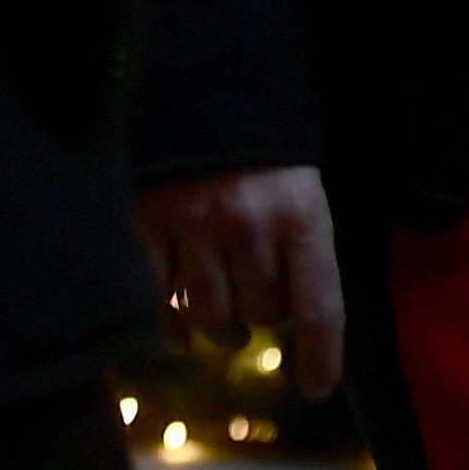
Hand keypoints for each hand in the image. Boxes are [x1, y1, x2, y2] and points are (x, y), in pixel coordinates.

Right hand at [138, 163, 346, 399]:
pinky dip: (169, 326)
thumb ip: (301, 247)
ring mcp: (194, 226)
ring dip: (221, 328)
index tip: (315, 386)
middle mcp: (249, 224)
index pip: (319, 308)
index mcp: (300, 212)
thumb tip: (295, 321)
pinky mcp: (148, 226)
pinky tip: (177, 329)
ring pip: (212, 318)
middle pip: (262, 314)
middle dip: (264, 313)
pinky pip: (159, 303)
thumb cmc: (263, 147)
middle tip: (260, 295)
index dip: (321, 359)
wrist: (202, 83)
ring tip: (225, 319)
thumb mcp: (301, 186)